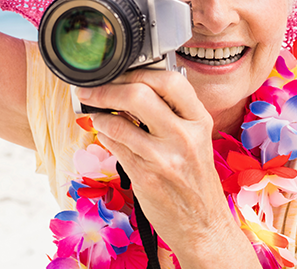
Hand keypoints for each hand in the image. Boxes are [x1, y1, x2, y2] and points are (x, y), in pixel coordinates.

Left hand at [75, 69, 247, 264]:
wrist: (203, 224)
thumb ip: (172, 113)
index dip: (139, 71)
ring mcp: (164, 157)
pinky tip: (105, 132)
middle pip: (138, 94)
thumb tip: (133, 86)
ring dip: (99, 113)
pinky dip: (104, 134)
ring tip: (95, 112)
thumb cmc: (196, 179)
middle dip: (107, 88)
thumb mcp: (196, 139)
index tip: (120, 72)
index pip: (170, 80)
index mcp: (199, 120)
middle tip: (92, 89)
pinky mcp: (145, 176)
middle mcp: (184, 136)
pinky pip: (114, 145)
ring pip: (118, 121)